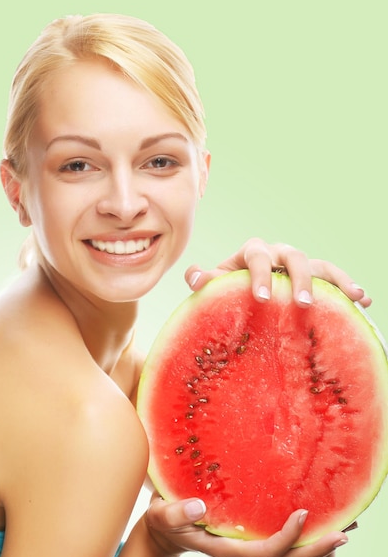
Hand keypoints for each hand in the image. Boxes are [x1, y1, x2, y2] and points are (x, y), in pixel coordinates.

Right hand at [145, 493, 347, 556]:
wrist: (163, 531)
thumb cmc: (162, 521)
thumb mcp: (162, 514)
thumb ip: (177, 513)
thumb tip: (199, 506)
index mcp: (226, 549)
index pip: (264, 550)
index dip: (285, 537)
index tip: (301, 513)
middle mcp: (242, 551)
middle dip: (315, 549)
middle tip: (344, 533)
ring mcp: (247, 545)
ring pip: (286, 551)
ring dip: (313, 542)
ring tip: (341, 526)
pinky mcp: (248, 535)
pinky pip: (279, 539)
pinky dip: (299, 532)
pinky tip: (314, 518)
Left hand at [185, 237, 370, 307]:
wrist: (242, 290)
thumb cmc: (229, 288)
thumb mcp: (216, 285)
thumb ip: (206, 281)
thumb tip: (194, 277)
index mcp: (253, 252)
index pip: (258, 256)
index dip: (260, 274)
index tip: (262, 298)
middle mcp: (280, 254)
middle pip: (294, 258)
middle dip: (300, 279)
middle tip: (301, 304)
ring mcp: (299, 266)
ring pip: (321, 266)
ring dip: (337, 280)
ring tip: (354, 296)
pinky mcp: (315, 279)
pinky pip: (335, 279)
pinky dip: (348, 287)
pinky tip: (363, 301)